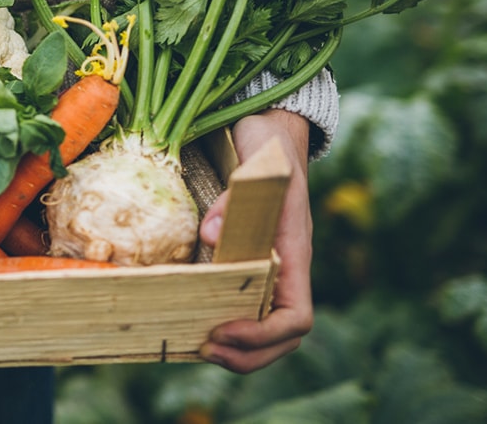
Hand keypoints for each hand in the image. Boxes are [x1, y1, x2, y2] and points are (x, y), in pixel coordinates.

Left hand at [198, 109, 313, 372]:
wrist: (271, 133)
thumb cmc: (271, 149)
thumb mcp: (261, 166)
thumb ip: (239, 198)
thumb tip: (210, 236)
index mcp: (294, 255)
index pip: (296, 316)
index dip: (263, 335)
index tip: (224, 331)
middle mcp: (284, 270)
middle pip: (281, 337)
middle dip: (247, 355)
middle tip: (204, 350)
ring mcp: (267, 269)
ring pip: (263, 328)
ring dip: (236, 349)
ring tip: (197, 347)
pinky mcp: (244, 262)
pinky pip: (241, 306)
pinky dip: (222, 324)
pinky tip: (190, 323)